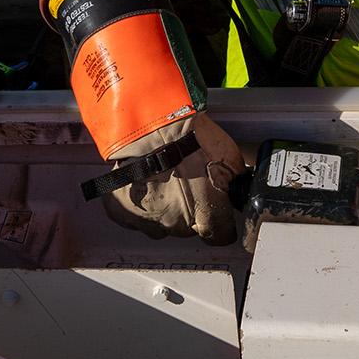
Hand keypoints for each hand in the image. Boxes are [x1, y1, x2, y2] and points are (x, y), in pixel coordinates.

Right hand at [101, 113, 246, 246]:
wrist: (153, 121)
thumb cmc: (190, 134)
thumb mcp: (229, 158)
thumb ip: (232, 183)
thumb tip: (235, 187)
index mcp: (207, 214)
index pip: (220, 236)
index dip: (221, 223)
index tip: (219, 213)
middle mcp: (177, 224)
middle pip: (188, 229)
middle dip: (191, 210)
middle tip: (188, 182)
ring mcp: (148, 219)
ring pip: (160, 226)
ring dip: (164, 209)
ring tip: (165, 180)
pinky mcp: (123, 211)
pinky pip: (133, 218)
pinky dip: (139, 205)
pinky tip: (146, 185)